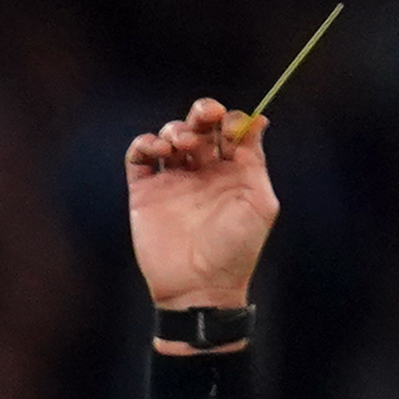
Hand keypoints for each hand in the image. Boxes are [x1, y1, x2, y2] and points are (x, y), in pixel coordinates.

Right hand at [123, 100, 275, 311]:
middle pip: (200, 126)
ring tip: (182, 146)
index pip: (231, 130)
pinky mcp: (145, 193)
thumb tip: (257, 121)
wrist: (198, 286)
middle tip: (205, 116)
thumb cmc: (235, 249)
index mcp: (234, 171)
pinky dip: (144, 144)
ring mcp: (173, 181)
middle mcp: (203, 172)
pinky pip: (138, 158)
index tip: (231, 127)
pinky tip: (157, 151)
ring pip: (170, 136)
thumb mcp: (260, 203)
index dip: (232, 119)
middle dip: (203, 112)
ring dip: (176, 129)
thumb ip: (256, 161)